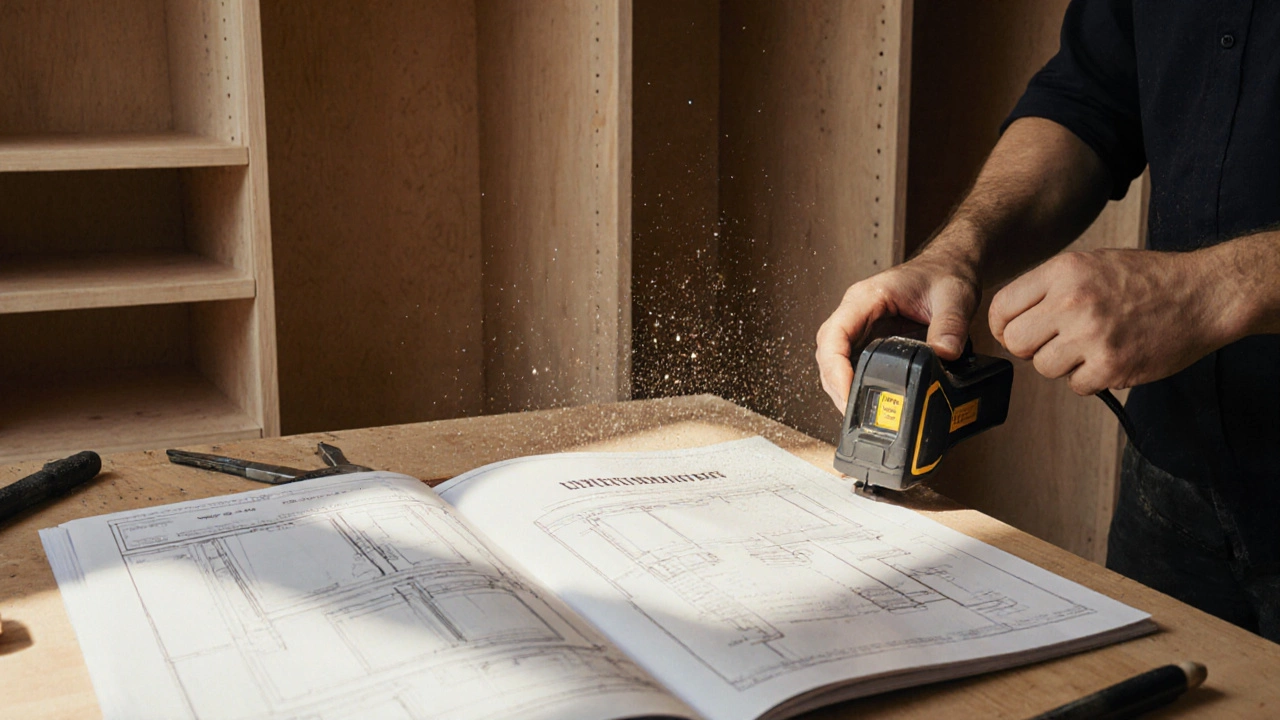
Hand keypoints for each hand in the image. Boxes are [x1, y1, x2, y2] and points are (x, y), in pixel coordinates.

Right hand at [816, 247, 980, 410]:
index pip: (834, 334)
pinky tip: (866, 399)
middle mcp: (857, 312)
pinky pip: (852, 363)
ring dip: (842, 387)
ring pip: (835, 361)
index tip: (846, 391)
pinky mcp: (871, 339)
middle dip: (836, 385)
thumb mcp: (953, 297)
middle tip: (852, 413)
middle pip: (828, 353)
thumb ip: (950, 326)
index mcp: (866, 297)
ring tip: (857, 413)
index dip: (835, 368)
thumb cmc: (943, 273)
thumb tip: (944, 355)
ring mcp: (861, 327)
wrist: (949, 266)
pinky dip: (854, 383)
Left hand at [989, 248, 1236, 394]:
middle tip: (1055, 342)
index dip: (1003, 326)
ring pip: (1043, 368)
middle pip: (1015, 342)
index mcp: (1063, 272)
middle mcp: (1072, 303)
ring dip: (1062, 364)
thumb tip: (1008, 321)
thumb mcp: (1091, 264)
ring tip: (1091, 346)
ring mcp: (1092, 336)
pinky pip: (1076, 386)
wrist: (1203, 294)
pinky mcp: (1113, 367)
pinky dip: (1090, 378)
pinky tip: (1110, 358)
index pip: (1001, 308)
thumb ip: (1048, 288)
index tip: (1014, 332)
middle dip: (1030, 347)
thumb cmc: (1147, 279)